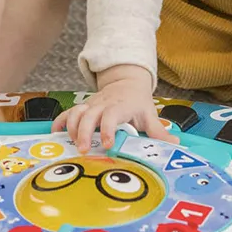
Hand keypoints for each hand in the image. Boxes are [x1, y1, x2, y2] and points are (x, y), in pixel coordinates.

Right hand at [54, 66, 176, 151]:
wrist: (127, 81)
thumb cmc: (138, 102)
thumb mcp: (149, 115)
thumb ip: (159, 132)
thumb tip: (175, 144)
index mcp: (121, 106)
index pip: (112, 115)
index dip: (109, 129)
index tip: (109, 145)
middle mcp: (103, 104)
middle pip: (89, 115)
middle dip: (85, 132)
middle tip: (84, 150)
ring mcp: (91, 105)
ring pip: (76, 113)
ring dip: (72, 128)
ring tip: (73, 145)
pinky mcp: (82, 107)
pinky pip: (67, 113)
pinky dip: (60, 122)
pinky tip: (56, 135)